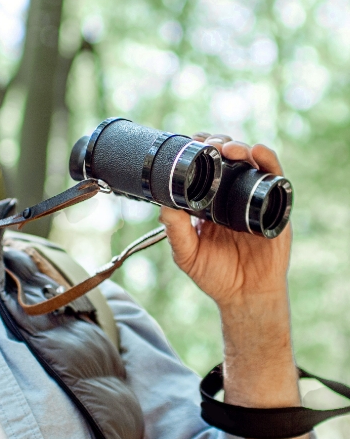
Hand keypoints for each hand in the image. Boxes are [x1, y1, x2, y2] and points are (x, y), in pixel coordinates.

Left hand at [159, 135, 290, 311]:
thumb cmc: (216, 275)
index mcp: (209, 201)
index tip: (189, 142)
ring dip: (240, 148)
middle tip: (208, 146)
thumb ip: (176, 231)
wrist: (245, 296)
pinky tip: (258, 154)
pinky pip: (275, 177)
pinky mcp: (276, 205)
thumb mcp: (187, 254)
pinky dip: (268, 161)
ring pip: (250, 161)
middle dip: (218, 144)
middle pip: (227, 157)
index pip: (204, 166)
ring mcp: (255, 198)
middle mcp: (232, 195)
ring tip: (229, 150)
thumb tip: (163, 205)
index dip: (199, 150)